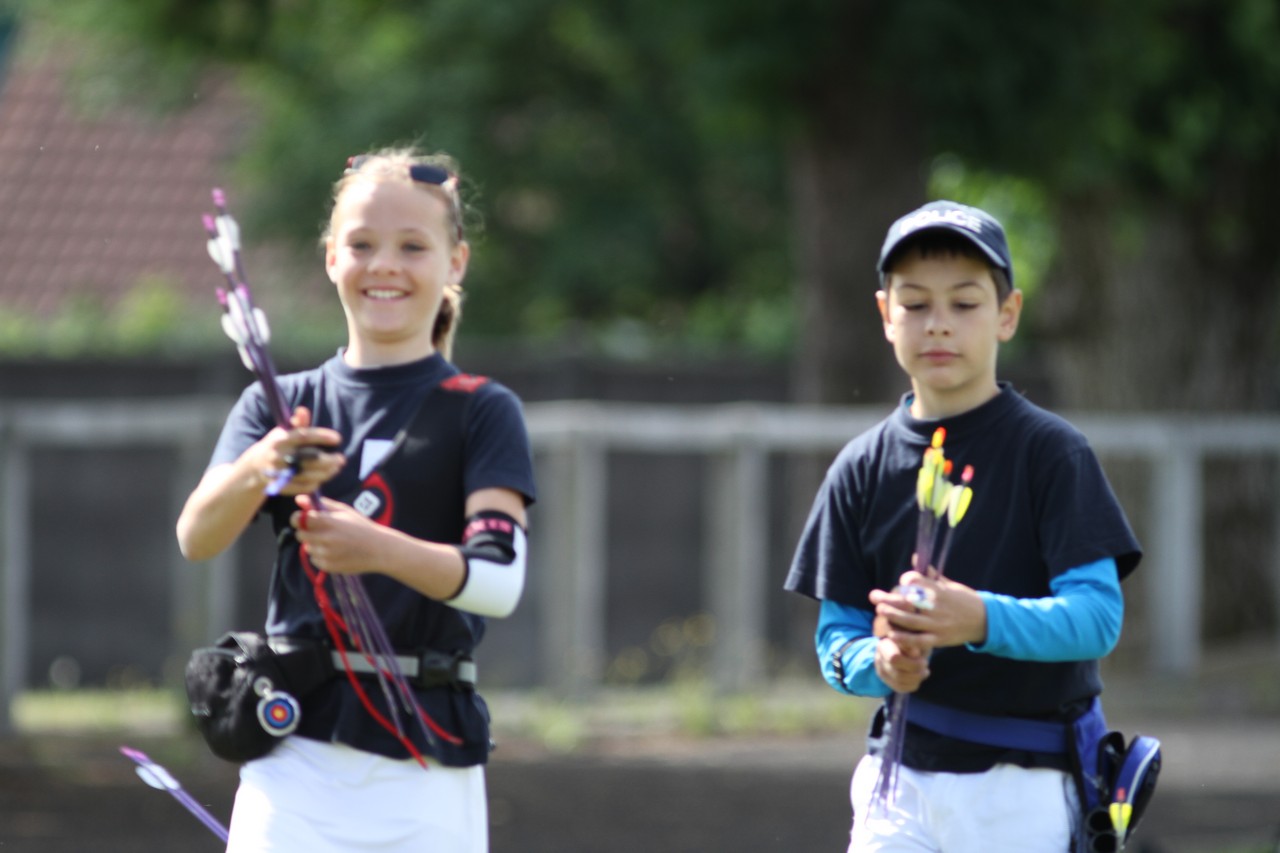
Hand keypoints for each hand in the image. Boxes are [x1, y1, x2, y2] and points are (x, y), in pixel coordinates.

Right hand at [247, 407, 344, 495]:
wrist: (255, 467)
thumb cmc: (277, 446)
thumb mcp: (283, 432)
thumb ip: (297, 423)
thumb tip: (303, 410)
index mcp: (279, 440)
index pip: (303, 436)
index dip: (321, 437)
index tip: (338, 438)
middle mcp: (277, 457)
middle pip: (307, 458)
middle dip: (328, 460)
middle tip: (341, 459)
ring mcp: (278, 473)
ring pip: (307, 474)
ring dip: (325, 473)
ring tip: (336, 468)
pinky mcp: (279, 487)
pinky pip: (301, 487)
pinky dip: (315, 484)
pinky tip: (323, 478)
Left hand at [291, 494, 392, 574]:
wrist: (379, 550)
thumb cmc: (361, 527)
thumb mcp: (345, 511)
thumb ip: (321, 504)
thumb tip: (299, 499)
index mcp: (329, 522)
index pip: (300, 519)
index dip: (299, 518)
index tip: (303, 518)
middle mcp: (326, 539)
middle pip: (300, 534)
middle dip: (307, 531)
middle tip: (321, 530)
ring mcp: (326, 554)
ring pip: (307, 547)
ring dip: (315, 544)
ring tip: (333, 542)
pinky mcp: (328, 566)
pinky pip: (314, 559)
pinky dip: (321, 556)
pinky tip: (336, 552)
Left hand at [869, 570, 987, 648]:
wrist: (985, 620)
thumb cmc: (964, 600)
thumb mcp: (950, 585)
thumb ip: (931, 574)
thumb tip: (916, 557)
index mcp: (939, 590)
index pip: (917, 581)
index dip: (906, 580)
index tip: (902, 583)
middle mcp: (937, 606)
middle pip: (908, 601)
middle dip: (889, 599)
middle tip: (875, 598)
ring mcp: (938, 624)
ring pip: (910, 621)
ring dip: (893, 616)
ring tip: (880, 612)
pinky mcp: (940, 639)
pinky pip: (919, 640)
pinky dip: (905, 638)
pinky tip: (892, 635)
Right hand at [873, 635, 930, 692]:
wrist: (903, 644)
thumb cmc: (911, 637)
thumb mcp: (913, 636)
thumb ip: (913, 643)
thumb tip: (916, 653)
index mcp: (884, 646)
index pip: (894, 659)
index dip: (909, 660)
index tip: (919, 653)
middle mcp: (879, 660)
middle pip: (898, 674)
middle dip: (915, 670)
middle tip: (925, 663)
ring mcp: (882, 672)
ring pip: (900, 683)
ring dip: (916, 678)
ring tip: (925, 671)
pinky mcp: (888, 681)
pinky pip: (901, 688)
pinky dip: (914, 684)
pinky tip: (920, 677)